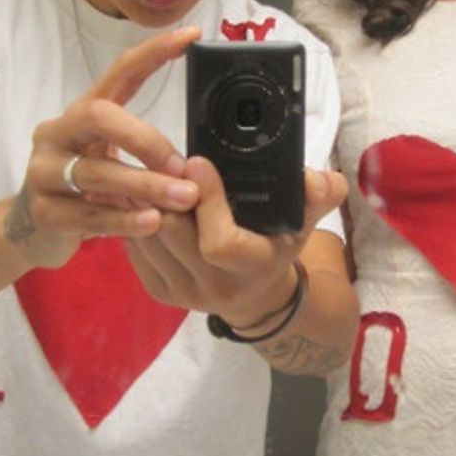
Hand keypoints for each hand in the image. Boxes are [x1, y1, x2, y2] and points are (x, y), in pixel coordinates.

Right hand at [7, 27, 201, 267]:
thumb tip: (197, 161)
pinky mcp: (44, 211)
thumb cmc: (83, 189)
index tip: (191, 37)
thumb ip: (143, 152)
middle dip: (145, 139)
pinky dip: (124, 218)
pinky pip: (88, 214)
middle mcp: (57, 134)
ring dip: (145, 185)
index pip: (118, 72)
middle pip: (98, 117)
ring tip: (183, 198)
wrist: (33, 230)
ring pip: (96, 172)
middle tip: (182, 165)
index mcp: (81, 115)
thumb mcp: (112, 160)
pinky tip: (151, 222)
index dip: (153, 52)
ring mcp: (44, 172)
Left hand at [126, 157, 347, 323]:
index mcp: (252, 268)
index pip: (220, 242)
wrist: (256, 297)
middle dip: (165, 193)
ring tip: (145, 171)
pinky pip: (137, 251)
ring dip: (144, 203)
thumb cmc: (277, 247)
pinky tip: (139, 197)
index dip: (206, 203)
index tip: (197, 163)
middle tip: (161, 158)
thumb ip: (319, 195)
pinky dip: (135, 220)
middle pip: (174, 235)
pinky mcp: (159, 292)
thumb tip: (319, 178)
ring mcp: (183, 293)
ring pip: (150, 239)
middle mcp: (215, 286)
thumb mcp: (304, 221)